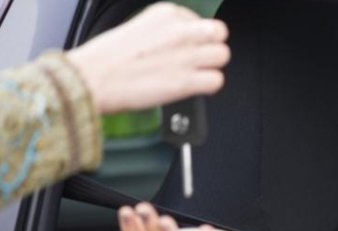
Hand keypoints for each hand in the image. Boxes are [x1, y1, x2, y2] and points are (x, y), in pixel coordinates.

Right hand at [66, 2, 230, 113]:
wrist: (92, 78)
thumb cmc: (107, 57)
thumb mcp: (138, 26)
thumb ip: (165, 30)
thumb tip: (181, 40)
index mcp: (167, 14)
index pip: (201, 19)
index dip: (196, 35)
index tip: (185, 44)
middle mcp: (179, 31)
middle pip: (219, 33)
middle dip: (212, 45)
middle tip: (200, 57)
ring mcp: (185, 56)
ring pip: (222, 55)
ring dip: (212, 66)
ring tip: (196, 72)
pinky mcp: (185, 81)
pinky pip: (217, 80)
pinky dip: (209, 86)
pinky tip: (195, 86)